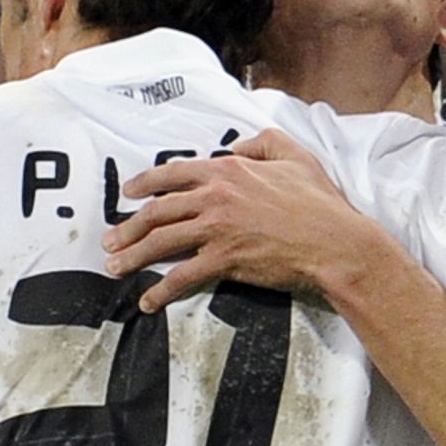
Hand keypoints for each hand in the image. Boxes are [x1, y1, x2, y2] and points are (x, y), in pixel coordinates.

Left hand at [101, 129, 384, 311]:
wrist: (334, 242)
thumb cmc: (320, 202)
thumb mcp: (296, 156)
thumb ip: (263, 143)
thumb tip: (236, 146)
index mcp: (229, 169)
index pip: (174, 174)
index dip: (145, 183)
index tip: (129, 192)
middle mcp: (215, 196)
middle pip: (157, 210)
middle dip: (128, 226)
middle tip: (111, 240)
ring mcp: (217, 229)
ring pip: (161, 241)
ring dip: (133, 256)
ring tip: (116, 267)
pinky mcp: (224, 260)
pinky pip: (182, 276)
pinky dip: (161, 291)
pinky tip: (148, 301)